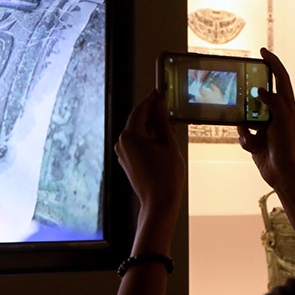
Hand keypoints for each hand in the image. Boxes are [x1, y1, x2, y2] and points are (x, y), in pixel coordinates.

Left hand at [116, 89, 184, 213]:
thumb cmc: (166, 174)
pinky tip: (163, 141)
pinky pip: (137, 144)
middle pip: (138, 121)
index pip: (141, 110)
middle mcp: (122, 142)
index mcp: (130, 135)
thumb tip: (159, 105)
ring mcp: (122, 153)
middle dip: (154, 115)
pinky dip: (149, 139)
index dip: (151, 100)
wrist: (159, 202)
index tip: (160, 91)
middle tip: (169, 109)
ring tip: (171, 127)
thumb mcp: (169, 143)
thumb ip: (163, 121)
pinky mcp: (127, 162)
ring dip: (153, 128)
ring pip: (138, 133)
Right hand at [237, 48, 294, 189]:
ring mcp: (265, 127)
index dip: (273, 63)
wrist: (284, 175)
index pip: (280, 78)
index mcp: (287, 107)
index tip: (262, 51)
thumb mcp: (284, 120)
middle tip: (241, 92)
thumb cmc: (289, 148)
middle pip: (259, 96)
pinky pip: (243, 133)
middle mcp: (276, 115)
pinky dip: (245, 140)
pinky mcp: (256, 140)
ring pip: (246, 116)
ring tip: (251, 132)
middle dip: (249, 97)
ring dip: (245, 124)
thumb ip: (274, 102)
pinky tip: (253, 147)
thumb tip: (261, 90)